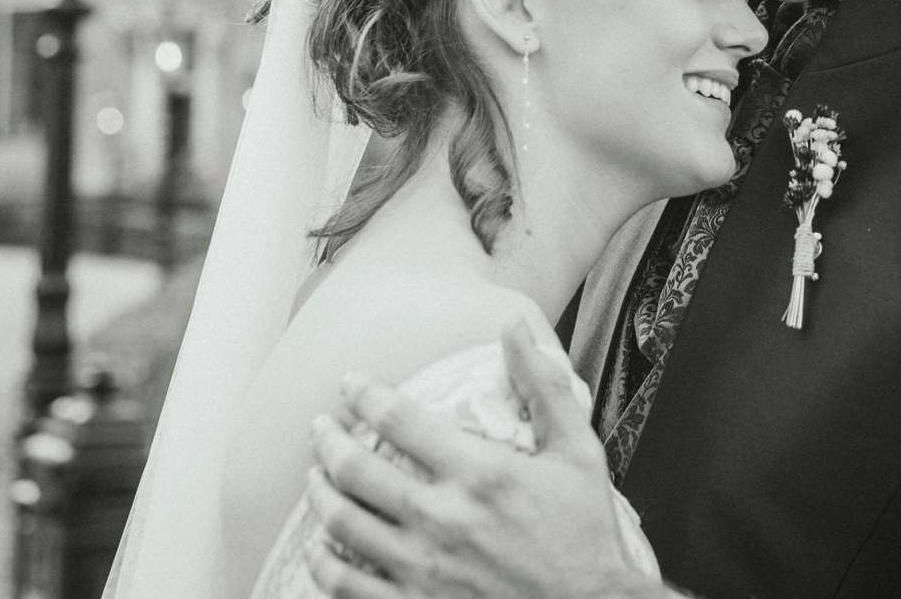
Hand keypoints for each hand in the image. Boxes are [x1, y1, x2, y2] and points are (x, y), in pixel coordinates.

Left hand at [306, 320, 651, 598]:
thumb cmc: (585, 535)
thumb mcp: (577, 452)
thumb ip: (544, 386)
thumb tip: (513, 327)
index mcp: (480, 473)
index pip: (399, 420)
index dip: (365, 394)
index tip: (350, 383)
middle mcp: (443, 518)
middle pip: (357, 469)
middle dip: (328, 440)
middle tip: (320, 427)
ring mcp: (423, 569)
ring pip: (343, 524)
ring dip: (320, 494)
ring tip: (315, 477)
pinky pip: (347, 586)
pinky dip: (323, 564)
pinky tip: (318, 548)